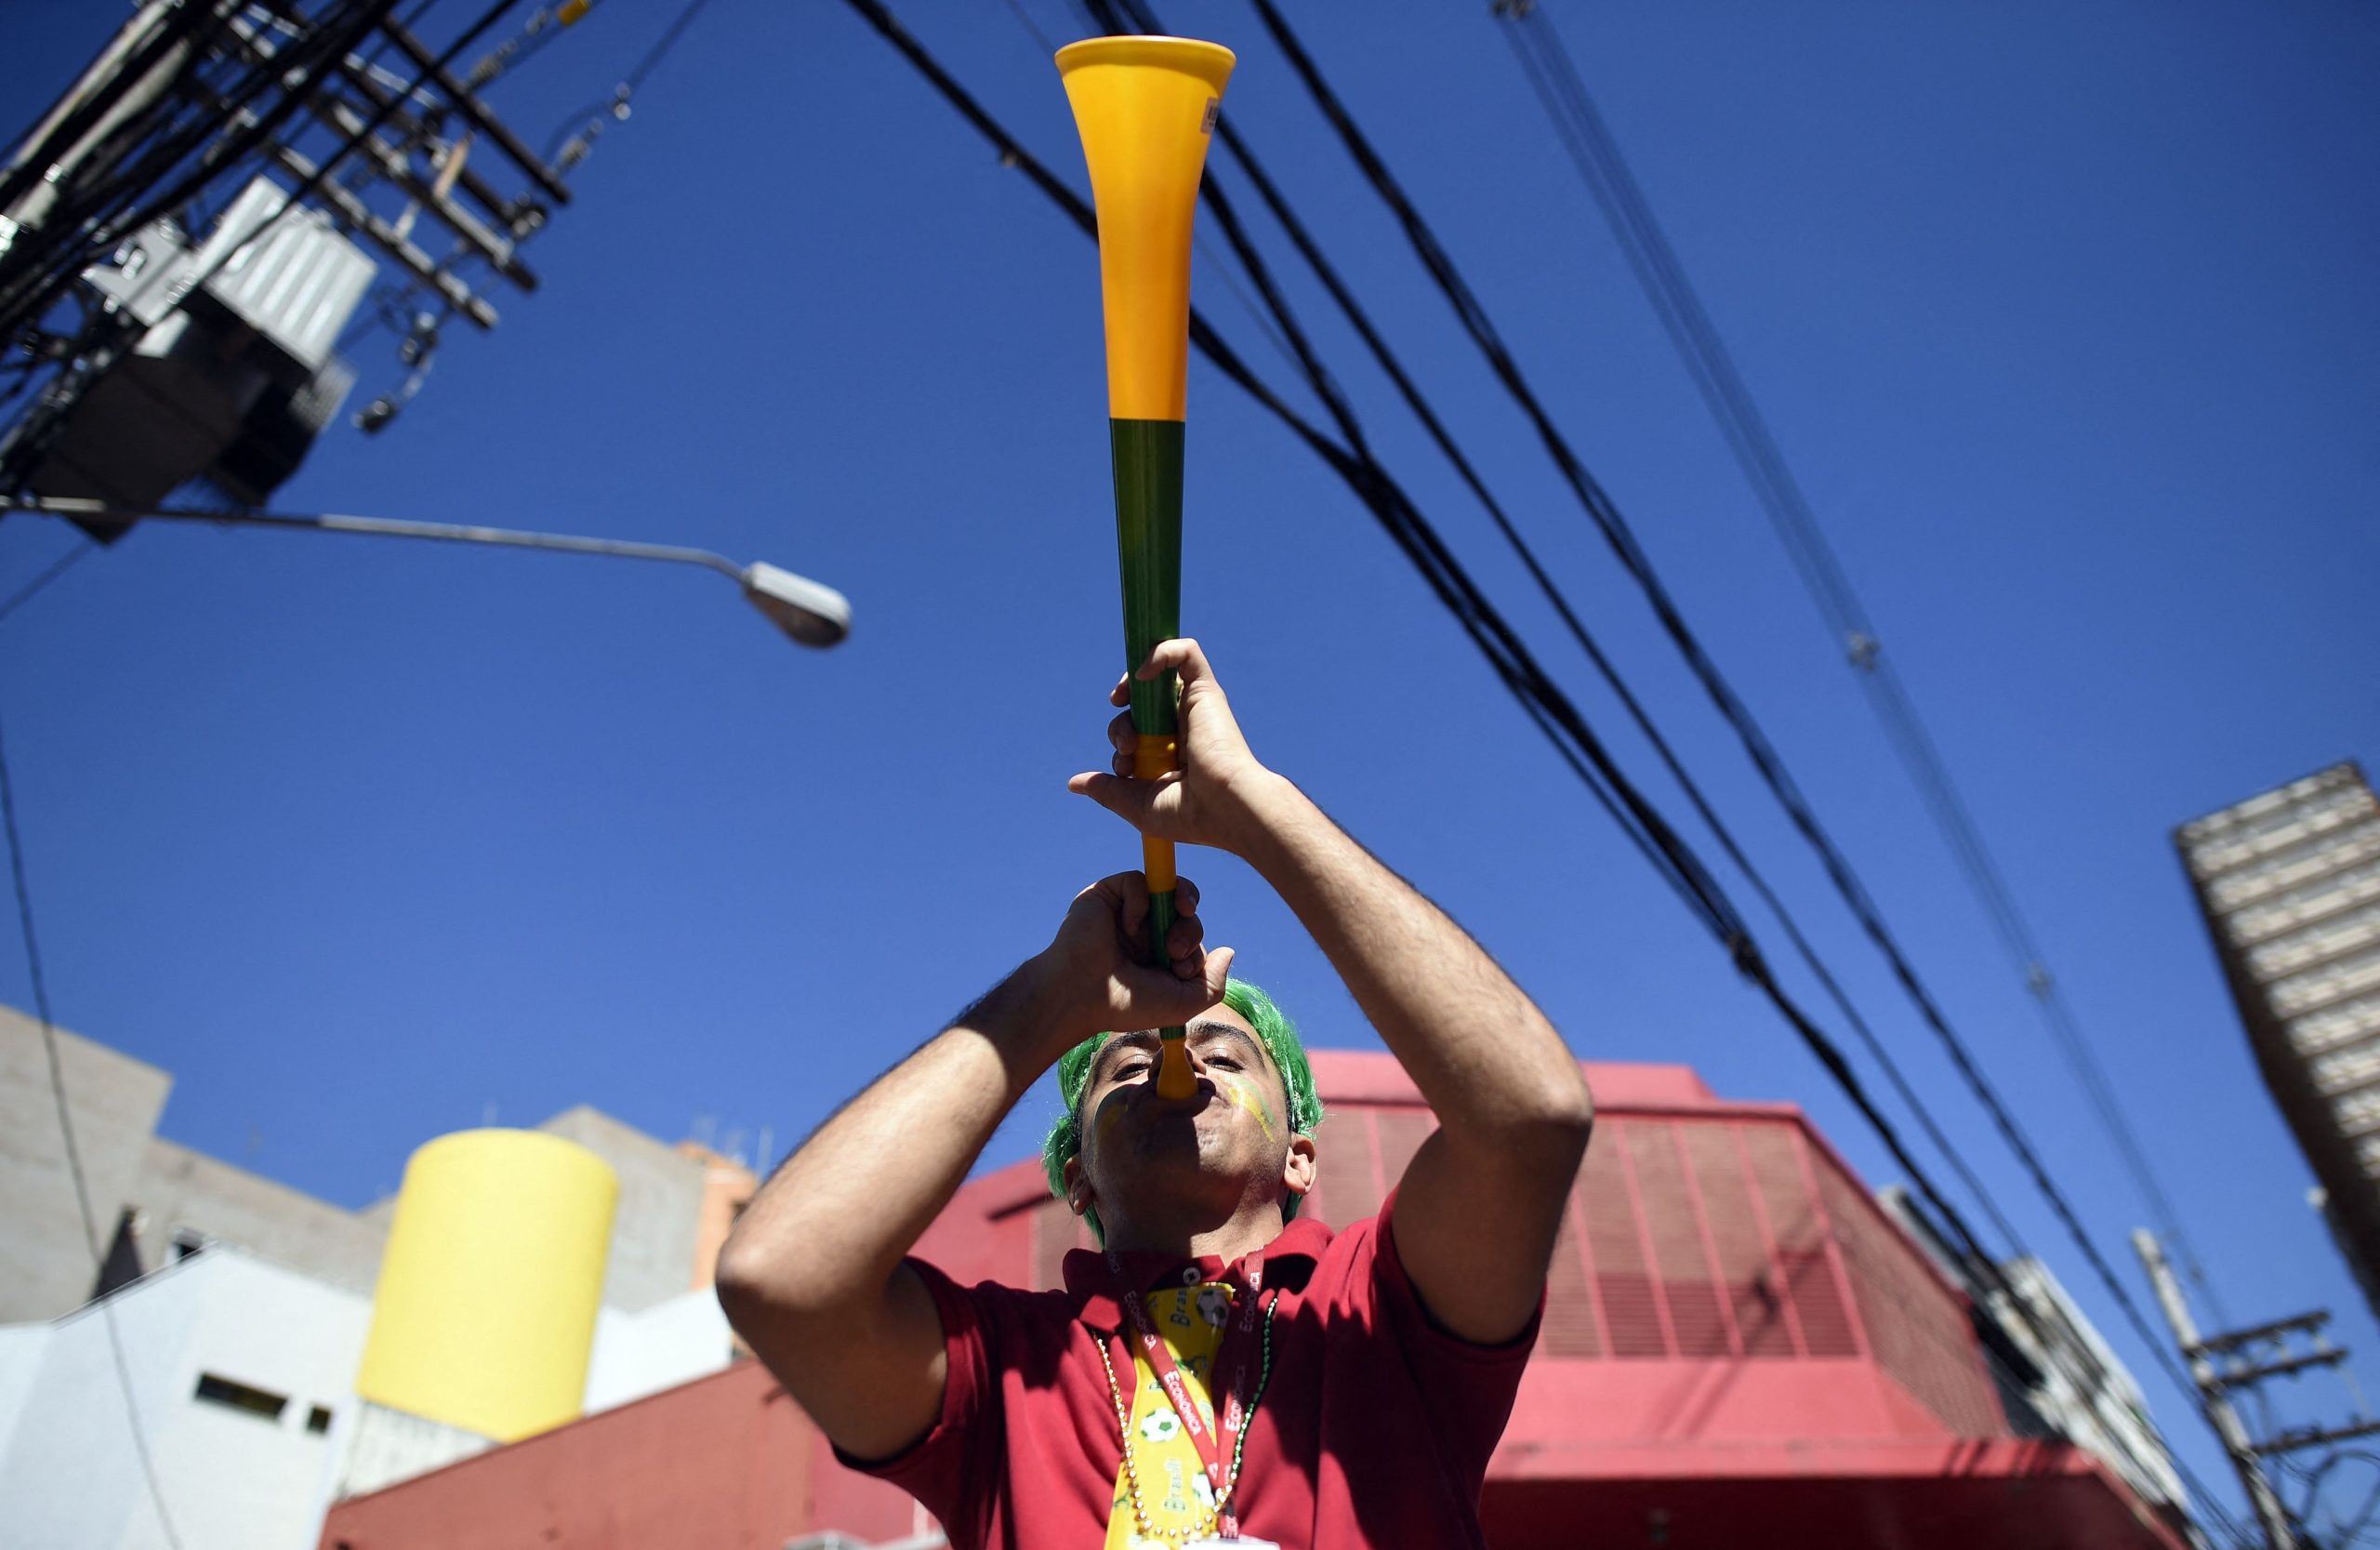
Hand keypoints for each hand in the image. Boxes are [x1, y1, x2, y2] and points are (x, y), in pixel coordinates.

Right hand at [1026, 871, 1234, 1051]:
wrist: (1082, 995)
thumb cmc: (1128, 1005)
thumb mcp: (1183, 1003)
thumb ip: (1213, 983)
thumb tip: (1228, 950)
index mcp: (1158, 952)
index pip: (1191, 931)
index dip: (1195, 944)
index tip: (1181, 969)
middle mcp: (1144, 929)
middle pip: (1184, 908)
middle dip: (1191, 929)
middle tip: (1175, 952)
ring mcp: (1126, 910)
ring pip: (1167, 888)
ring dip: (1176, 909)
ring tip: (1165, 937)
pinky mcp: (1107, 894)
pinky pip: (1138, 880)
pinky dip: (1141, 902)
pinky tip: (1129, 927)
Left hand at [1067, 638, 1285, 855]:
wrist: (1223, 807)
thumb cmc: (1188, 812)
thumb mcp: (1136, 804)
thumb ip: (1107, 790)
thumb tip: (1075, 784)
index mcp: (1171, 753)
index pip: (1136, 730)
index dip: (1120, 739)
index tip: (1122, 765)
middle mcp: (1182, 727)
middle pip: (1139, 705)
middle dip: (1121, 724)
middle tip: (1126, 746)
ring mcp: (1194, 706)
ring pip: (1157, 675)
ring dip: (1130, 686)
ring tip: (1122, 704)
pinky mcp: (1205, 690)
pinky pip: (1186, 652)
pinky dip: (1162, 652)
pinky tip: (1141, 675)